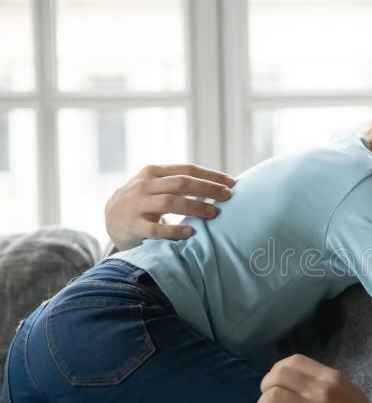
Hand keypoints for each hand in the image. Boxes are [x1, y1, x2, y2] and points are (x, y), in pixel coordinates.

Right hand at [105, 164, 235, 250]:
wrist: (109, 218)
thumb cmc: (143, 202)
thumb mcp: (156, 185)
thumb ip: (179, 183)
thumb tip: (219, 184)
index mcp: (153, 172)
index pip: (187, 169)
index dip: (211, 175)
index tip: (232, 182)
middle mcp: (144, 185)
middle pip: (181, 183)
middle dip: (207, 189)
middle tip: (227, 197)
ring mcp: (136, 204)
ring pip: (170, 202)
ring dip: (195, 207)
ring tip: (214, 213)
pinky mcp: (132, 225)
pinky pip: (155, 229)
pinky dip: (173, 230)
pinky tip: (190, 232)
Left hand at [256, 354, 371, 402]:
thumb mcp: (347, 391)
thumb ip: (324, 384)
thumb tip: (296, 381)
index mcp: (331, 377)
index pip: (293, 361)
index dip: (276, 370)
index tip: (275, 383)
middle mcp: (321, 390)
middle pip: (278, 375)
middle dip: (265, 387)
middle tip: (267, 402)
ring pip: (272, 397)